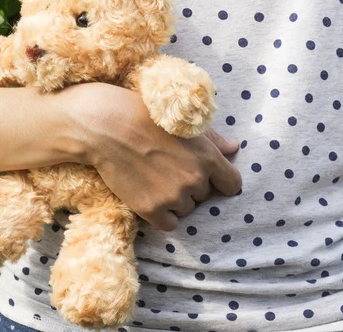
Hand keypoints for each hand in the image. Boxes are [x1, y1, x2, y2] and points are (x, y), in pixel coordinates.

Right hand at [64, 82, 241, 230]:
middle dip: (191, 186)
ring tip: (154, 179)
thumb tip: (234, 149)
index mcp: (208, 158)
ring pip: (186, 209)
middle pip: (204, 196)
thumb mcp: (183, 124)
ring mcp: (173, 197)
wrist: (107, 128)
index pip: (232, 184)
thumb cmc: (145, 118)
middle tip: (167, 169)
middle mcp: (195, 180)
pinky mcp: (151, 210)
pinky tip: (149, 195)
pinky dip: (162, 214)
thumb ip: (213, 140)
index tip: (206, 177)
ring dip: (175, 200)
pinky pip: (169, 224)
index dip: (220, 181)